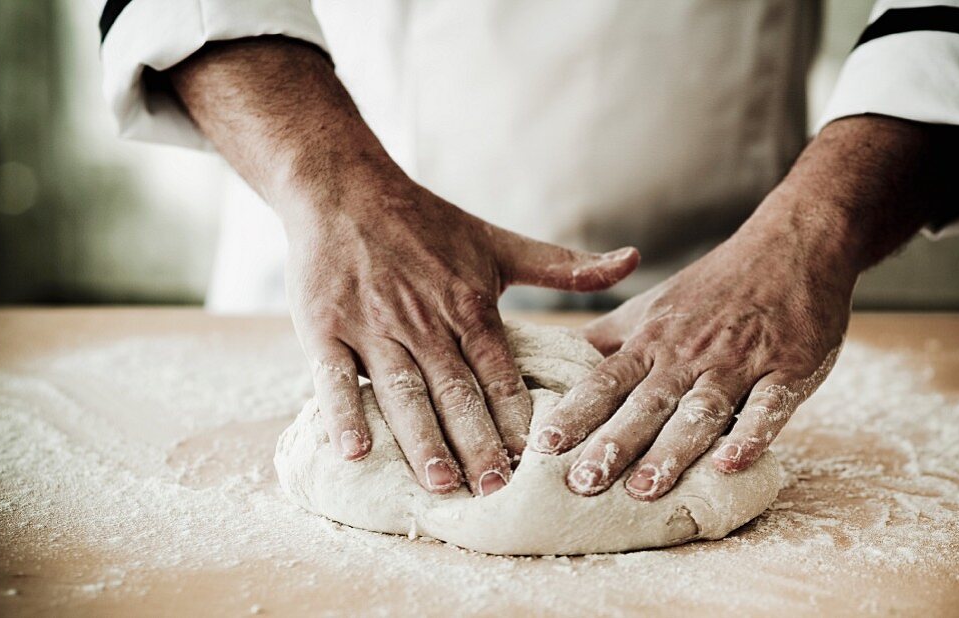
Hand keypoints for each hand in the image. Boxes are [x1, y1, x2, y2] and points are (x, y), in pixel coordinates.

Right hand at [285, 173, 637, 495]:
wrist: (343, 186)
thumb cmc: (425, 221)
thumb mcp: (498, 243)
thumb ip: (562, 265)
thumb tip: (633, 260)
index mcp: (469, 305)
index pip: (500, 372)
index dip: (519, 417)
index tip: (538, 460)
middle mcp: (424, 320)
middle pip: (456, 390)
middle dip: (478, 442)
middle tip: (496, 488)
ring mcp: (372, 326)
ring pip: (402, 391)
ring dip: (421, 438)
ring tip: (440, 482)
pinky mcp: (324, 327)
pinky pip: (333, 376)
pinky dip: (343, 413)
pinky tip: (354, 452)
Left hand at [529, 114, 958, 499]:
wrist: (793, 245)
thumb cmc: (716, 284)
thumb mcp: (654, 305)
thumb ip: (611, 337)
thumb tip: (561, 356)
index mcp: (654, 341)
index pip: (606, 380)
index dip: (575, 413)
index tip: (544, 446)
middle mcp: (689, 355)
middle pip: (646, 404)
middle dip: (614, 443)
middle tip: (584, 483)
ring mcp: (738, 363)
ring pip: (700, 412)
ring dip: (672, 451)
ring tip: (645, 489)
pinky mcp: (787, 369)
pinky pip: (768, 407)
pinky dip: (750, 436)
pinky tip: (730, 465)